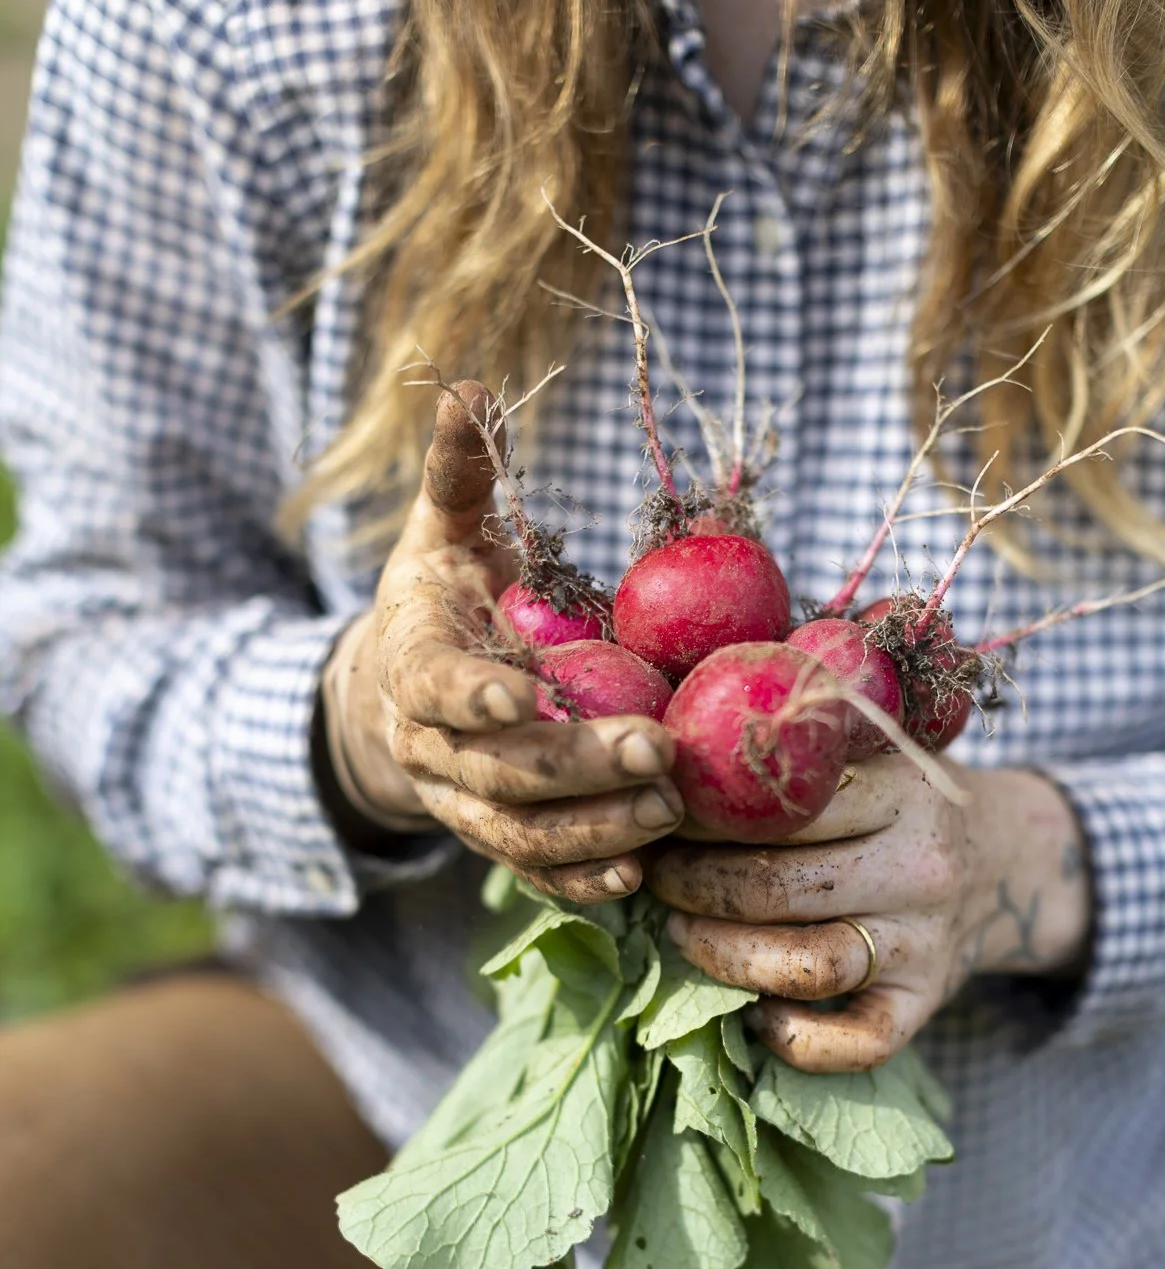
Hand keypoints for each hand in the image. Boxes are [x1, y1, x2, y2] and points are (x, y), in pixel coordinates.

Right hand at [320, 381, 682, 902]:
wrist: (394, 701)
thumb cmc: (438, 601)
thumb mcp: (441, 534)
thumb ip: (459, 474)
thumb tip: (471, 387)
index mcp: (414, 666)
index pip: (436, 687)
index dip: (472, 695)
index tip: (522, 693)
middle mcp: (432, 748)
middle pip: (497, 771)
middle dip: (574, 767)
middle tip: (656, 750)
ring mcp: (462, 804)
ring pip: (518, 834)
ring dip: (592, 830)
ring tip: (667, 810)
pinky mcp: (498, 839)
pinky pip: (534, 873)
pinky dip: (581, 881)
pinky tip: (638, 876)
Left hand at [645, 756, 1090, 1072]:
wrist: (1012, 864)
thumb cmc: (908, 805)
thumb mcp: (877, 756)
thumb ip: (805, 750)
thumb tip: (674, 749)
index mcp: (901, 794)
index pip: (785, 809)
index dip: (704, 818)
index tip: (662, 817)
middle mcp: (918, 869)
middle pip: (780, 888)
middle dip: (695, 887)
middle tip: (657, 879)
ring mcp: (924, 943)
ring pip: (808, 965)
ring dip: (723, 957)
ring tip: (680, 934)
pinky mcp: (926, 1003)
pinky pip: (860, 1041)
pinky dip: (799, 1041)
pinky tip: (757, 1019)